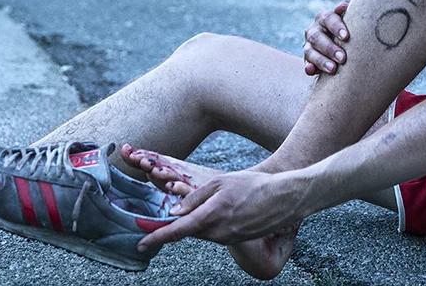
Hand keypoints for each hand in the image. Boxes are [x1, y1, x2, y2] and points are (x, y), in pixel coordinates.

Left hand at [137, 170, 302, 250]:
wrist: (285, 200)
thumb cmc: (253, 186)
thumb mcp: (220, 183)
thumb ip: (195, 197)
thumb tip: (174, 211)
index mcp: (211, 216)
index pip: (178, 230)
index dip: (157, 237)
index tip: (141, 243)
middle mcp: (218, 232)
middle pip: (187, 232)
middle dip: (173, 227)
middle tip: (160, 219)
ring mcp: (227, 238)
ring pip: (201, 232)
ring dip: (193, 223)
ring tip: (196, 208)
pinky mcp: (236, 240)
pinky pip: (214, 233)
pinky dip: (208, 225)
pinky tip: (214, 212)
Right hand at [303, 0, 349, 75]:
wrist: (342, 43)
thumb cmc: (349, 29)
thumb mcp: (349, 18)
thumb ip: (348, 11)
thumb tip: (343, 6)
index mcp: (324, 18)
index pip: (328, 19)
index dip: (336, 27)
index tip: (346, 36)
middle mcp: (314, 30)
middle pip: (317, 37)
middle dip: (329, 48)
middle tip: (342, 58)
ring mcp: (309, 45)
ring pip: (310, 51)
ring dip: (321, 60)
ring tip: (333, 69)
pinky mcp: (308, 60)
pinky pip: (306, 63)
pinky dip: (308, 67)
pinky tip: (311, 71)